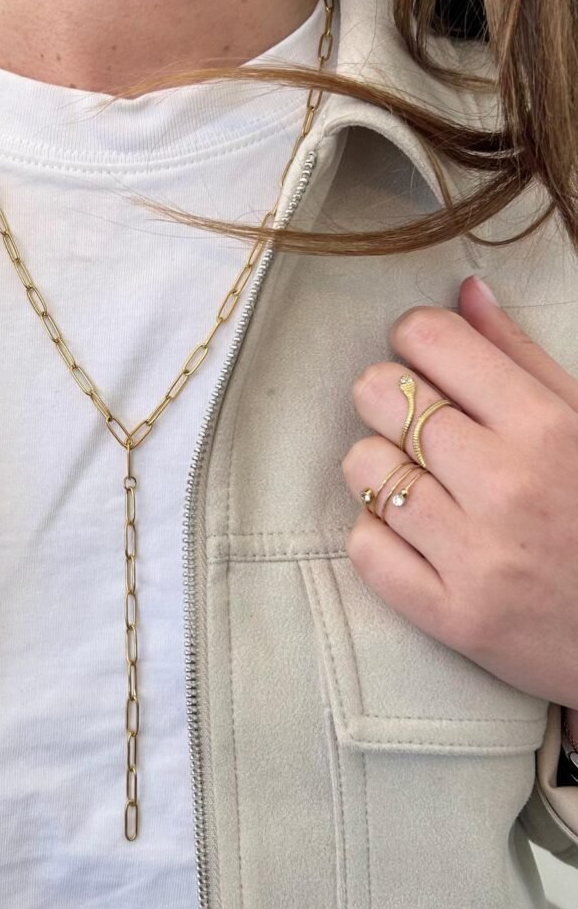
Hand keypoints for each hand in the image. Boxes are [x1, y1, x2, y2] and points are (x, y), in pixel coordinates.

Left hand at [342, 275, 577, 712]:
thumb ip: (521, 358)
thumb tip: (462, 291)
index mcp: (547, 427)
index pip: (430, 341)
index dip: (413, 338)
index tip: (421, 356)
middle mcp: (506, 485)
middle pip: (379, 397)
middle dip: (385, 397)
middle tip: (410, 419)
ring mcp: (476, 557)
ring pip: (362, 470)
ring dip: (376, 467)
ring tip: (415, 480)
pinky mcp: (453, 617)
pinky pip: (364, 549)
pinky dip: (376, 536)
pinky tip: (412, 533)